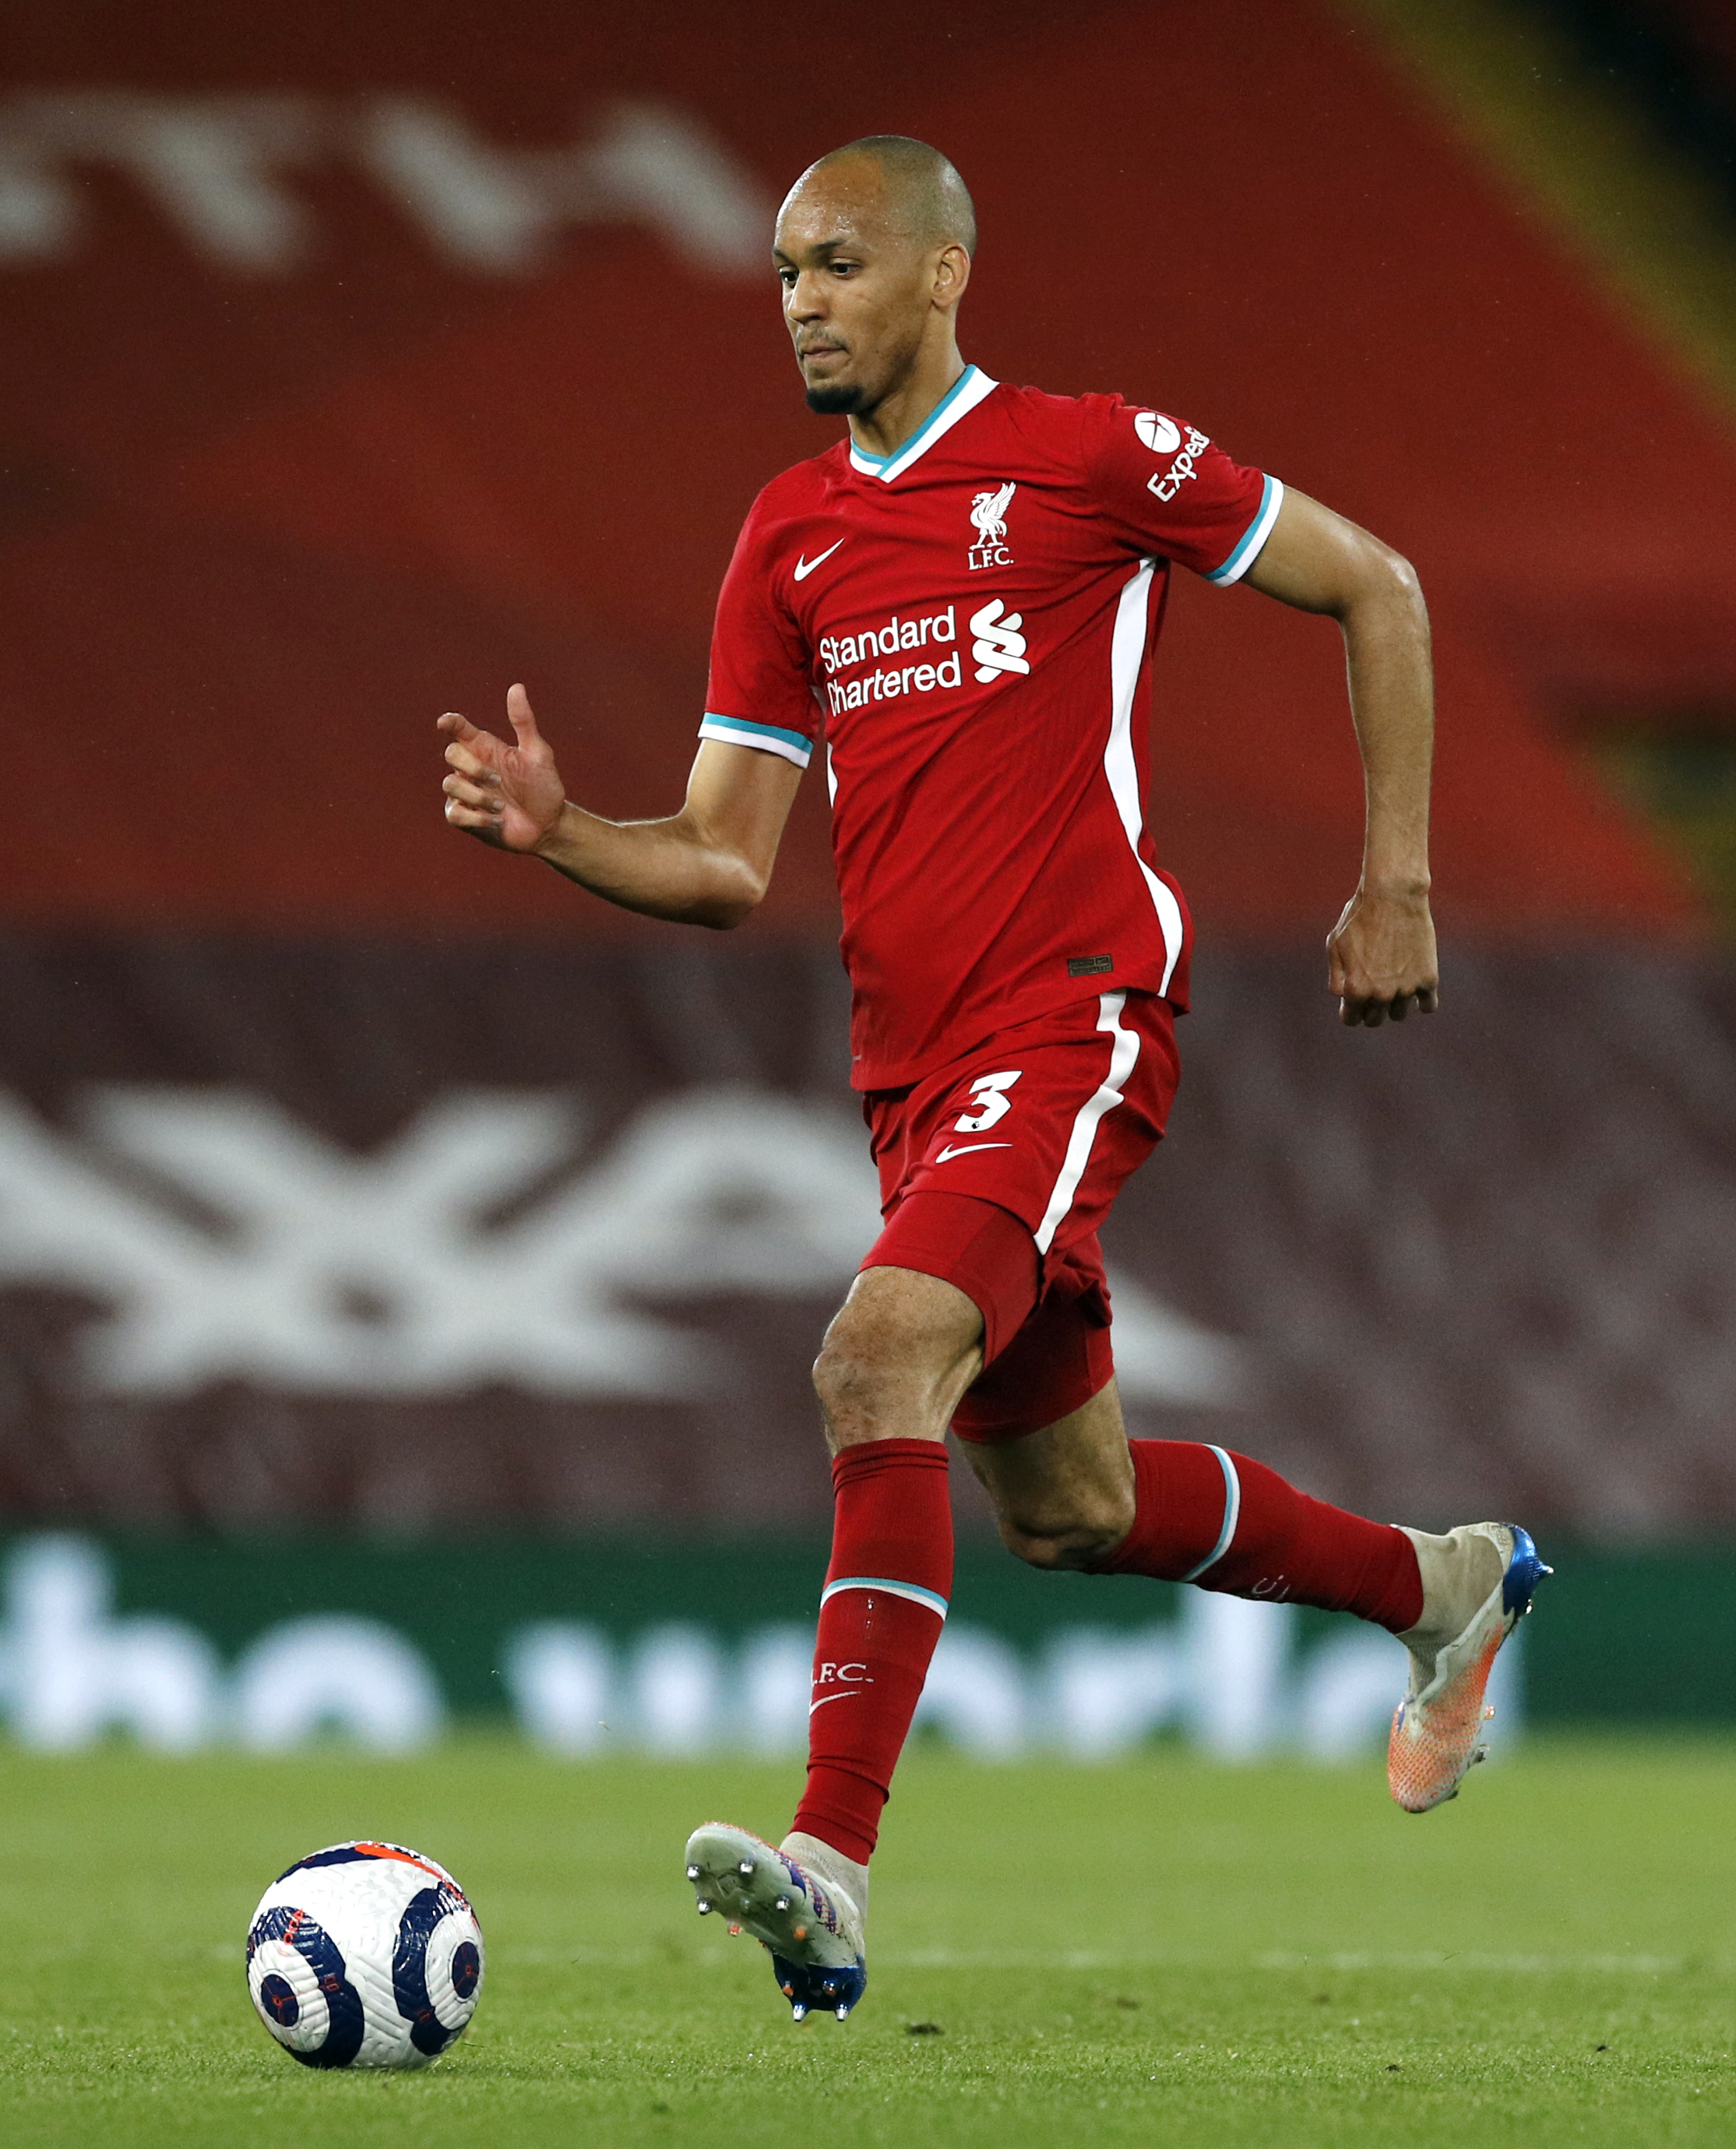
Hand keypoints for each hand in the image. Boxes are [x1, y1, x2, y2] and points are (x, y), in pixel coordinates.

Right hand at [439, 684, 567, 852]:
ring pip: (450, 784)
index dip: (450, 723)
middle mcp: (472, 768)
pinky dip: (475, 818)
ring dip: (478, 796)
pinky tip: (495, 821)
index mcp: (486, 748)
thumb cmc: (543, 787)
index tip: (445, 723)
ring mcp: (465, 792)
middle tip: (497, 780)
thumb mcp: (538, 754)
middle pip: (451, 753)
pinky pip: (454, 813)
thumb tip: (517, 686)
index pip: (459, 729)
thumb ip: (524, 722)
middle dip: (473, 767)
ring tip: (502, 806)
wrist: (548, 825)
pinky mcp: (464, 817)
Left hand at [1327, 883, 1438, 1027]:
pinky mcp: (1428, 978)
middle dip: (1371, 1010)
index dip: (1351, 1011)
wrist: (1394, 896)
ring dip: (1395, 1005)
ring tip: (1394, 987)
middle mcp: (1380, 994)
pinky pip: (1429, 1005)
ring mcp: (1406, 988)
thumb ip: (1337, 977)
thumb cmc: (1359, 917)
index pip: (1352, 1019)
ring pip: (1400, 1015)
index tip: (1354, 1002)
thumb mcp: (1335, 946)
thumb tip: (1343, 997)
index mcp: (1354, 989)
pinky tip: (1417, 989)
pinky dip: (1423, 1001)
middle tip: (1374, 991)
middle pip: (1375, 1020)